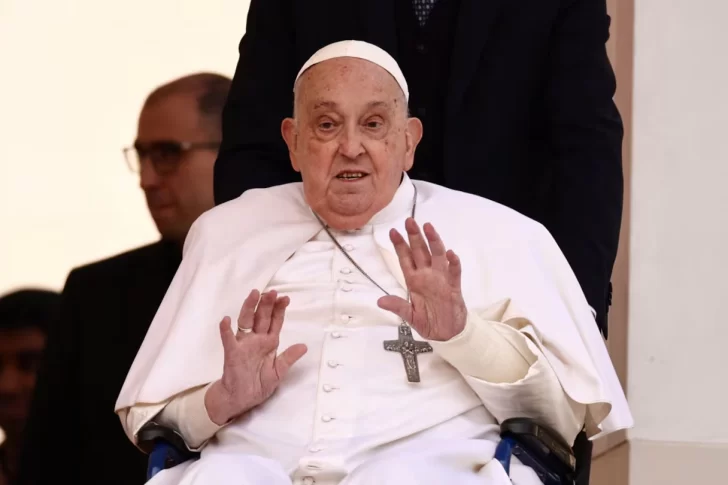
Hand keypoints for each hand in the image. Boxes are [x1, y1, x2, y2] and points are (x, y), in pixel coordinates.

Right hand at [205, 290, 306, 424]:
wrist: (240, 401)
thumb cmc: (257, 385)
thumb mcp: (277, 373)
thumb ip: (289, 358)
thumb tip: (304, 346)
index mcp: (268, 343)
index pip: (274, 322)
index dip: (279, 310)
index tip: (285, 298)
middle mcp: (255, 340)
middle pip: (261, 317)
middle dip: (267, 304)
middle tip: (272, 291)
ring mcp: (243, 345)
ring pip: (246, 322)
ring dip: (249, 308)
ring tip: (254, 294)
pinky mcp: (232, 354)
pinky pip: (228, 340)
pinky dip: (226, 330)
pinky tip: (226, 320)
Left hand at [377, 218, 466, 341]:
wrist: (446, 334)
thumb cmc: (428, 322)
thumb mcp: (409, 316)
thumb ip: (397, 307)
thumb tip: (380, 301)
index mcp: (414, 281)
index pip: (405, 259)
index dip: (400, 245)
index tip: (393, 231)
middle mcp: (427, 276)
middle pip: (420, 252)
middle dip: (415, 236)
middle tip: (409, 221)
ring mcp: (441, 279)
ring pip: (437, 256)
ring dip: (433, 242)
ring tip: (428, 228)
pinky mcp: (453, 286)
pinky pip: (454, 272)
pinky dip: (453, 263)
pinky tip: (450, 253)